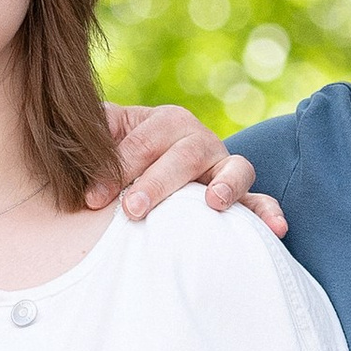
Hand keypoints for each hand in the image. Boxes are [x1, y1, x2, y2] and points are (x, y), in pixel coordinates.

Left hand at [88, 103, 288, 236]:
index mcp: (166, 122)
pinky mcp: (241, 195)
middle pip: (183, 157)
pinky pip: (260, 200)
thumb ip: (91, 133)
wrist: (151, 168)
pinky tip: (275, 228)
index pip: (140, 144)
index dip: (114, 169)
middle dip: (156, 183)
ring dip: (224, 186)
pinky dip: (268, 212)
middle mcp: (200, 139)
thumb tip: (75, 143)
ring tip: (212, 203)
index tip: (92, 198)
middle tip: (132, 210)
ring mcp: (224, 166)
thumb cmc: (119, 156)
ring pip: (233, 169)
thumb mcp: (105, 137)